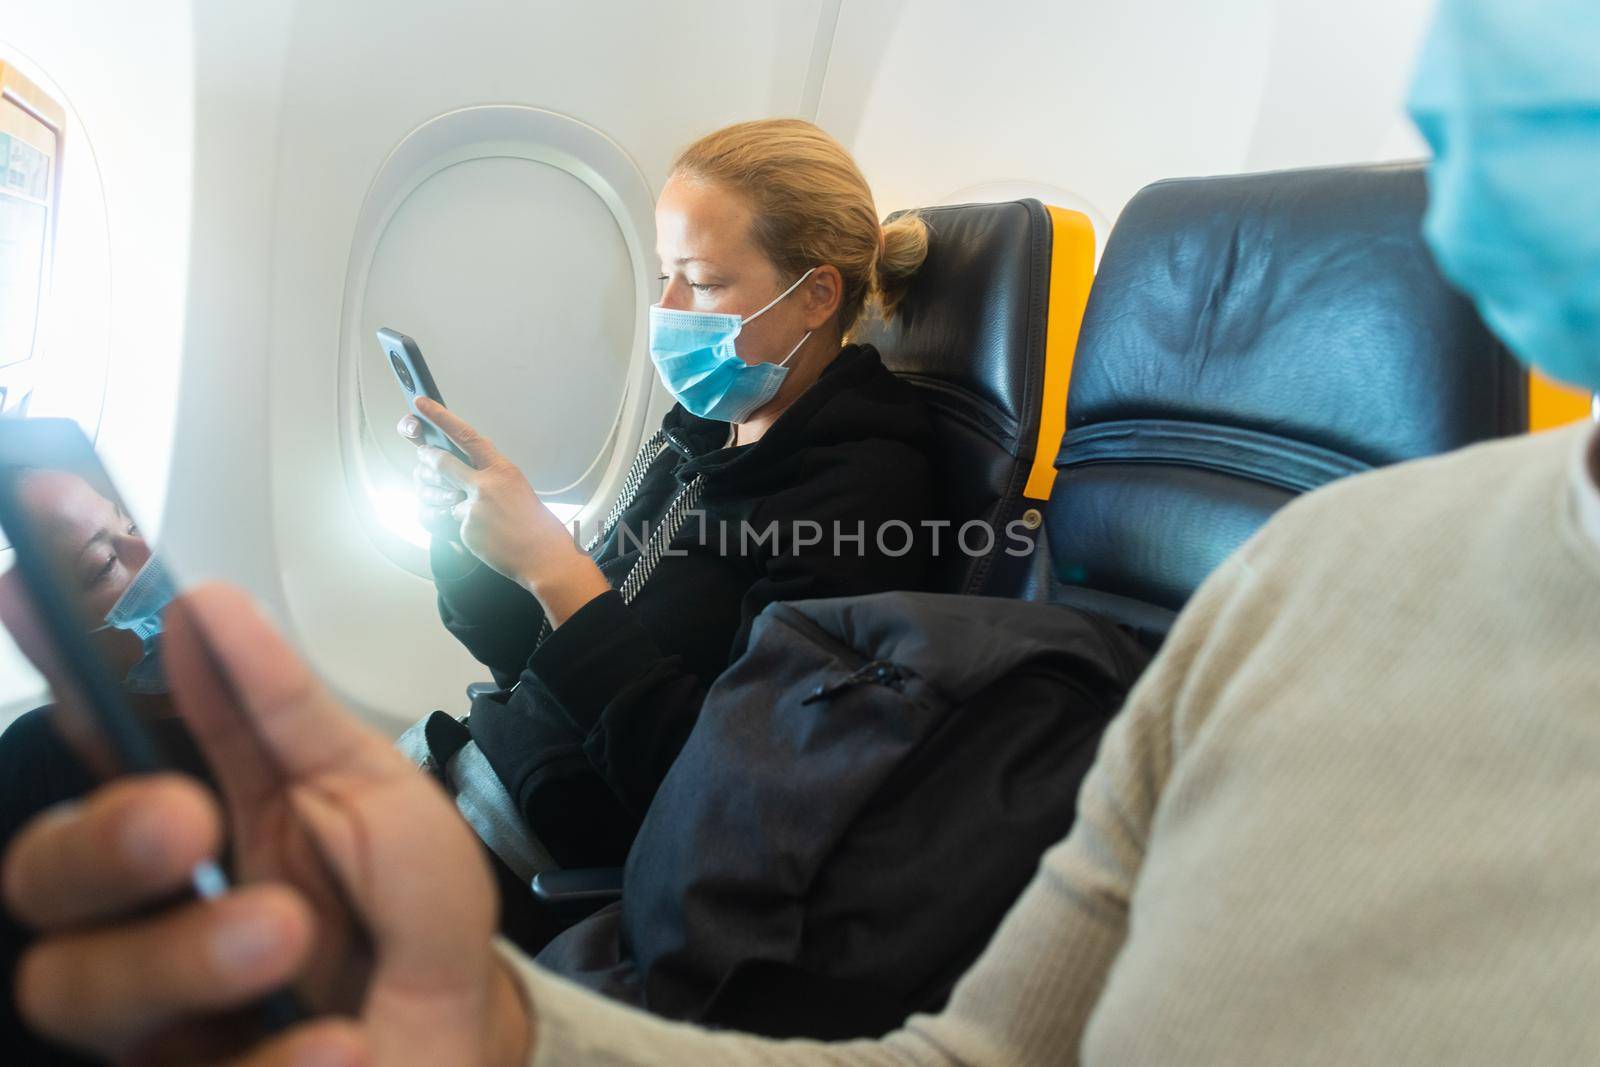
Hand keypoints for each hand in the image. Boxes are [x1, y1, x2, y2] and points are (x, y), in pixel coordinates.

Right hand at [0, 584, 532, 1065]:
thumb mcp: (376, 796)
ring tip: (288, 934)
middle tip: (184, 822)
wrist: (462, 1037)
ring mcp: (156, 1016)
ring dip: (183, 955)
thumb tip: (204, 607)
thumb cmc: (409, 917)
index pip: (102, 747)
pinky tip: (339, 1044)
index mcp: (196, 821)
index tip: (42, 587)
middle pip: (45, 875)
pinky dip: (272, 1060)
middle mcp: (149, 914)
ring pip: (79, 989)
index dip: (68, 675)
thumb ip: (290, 712)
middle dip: (101, 840)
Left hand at [401, 399, 578, 589]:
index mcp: (502, 469)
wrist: (543, 555)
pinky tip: (488, 536)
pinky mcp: (466, 528)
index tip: (421, 403)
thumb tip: (461, 474)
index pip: (466, 435)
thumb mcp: (516, 487)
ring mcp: (474, 506)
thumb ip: (489, 477)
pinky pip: (455, 523)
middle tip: (422, 455)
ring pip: (447, 498)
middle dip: (427, 457)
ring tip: (482, 516)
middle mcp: (486, 484)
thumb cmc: (534, 522)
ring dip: (453, 503)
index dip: (440, 417)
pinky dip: (468, 529)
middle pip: (442, 462)